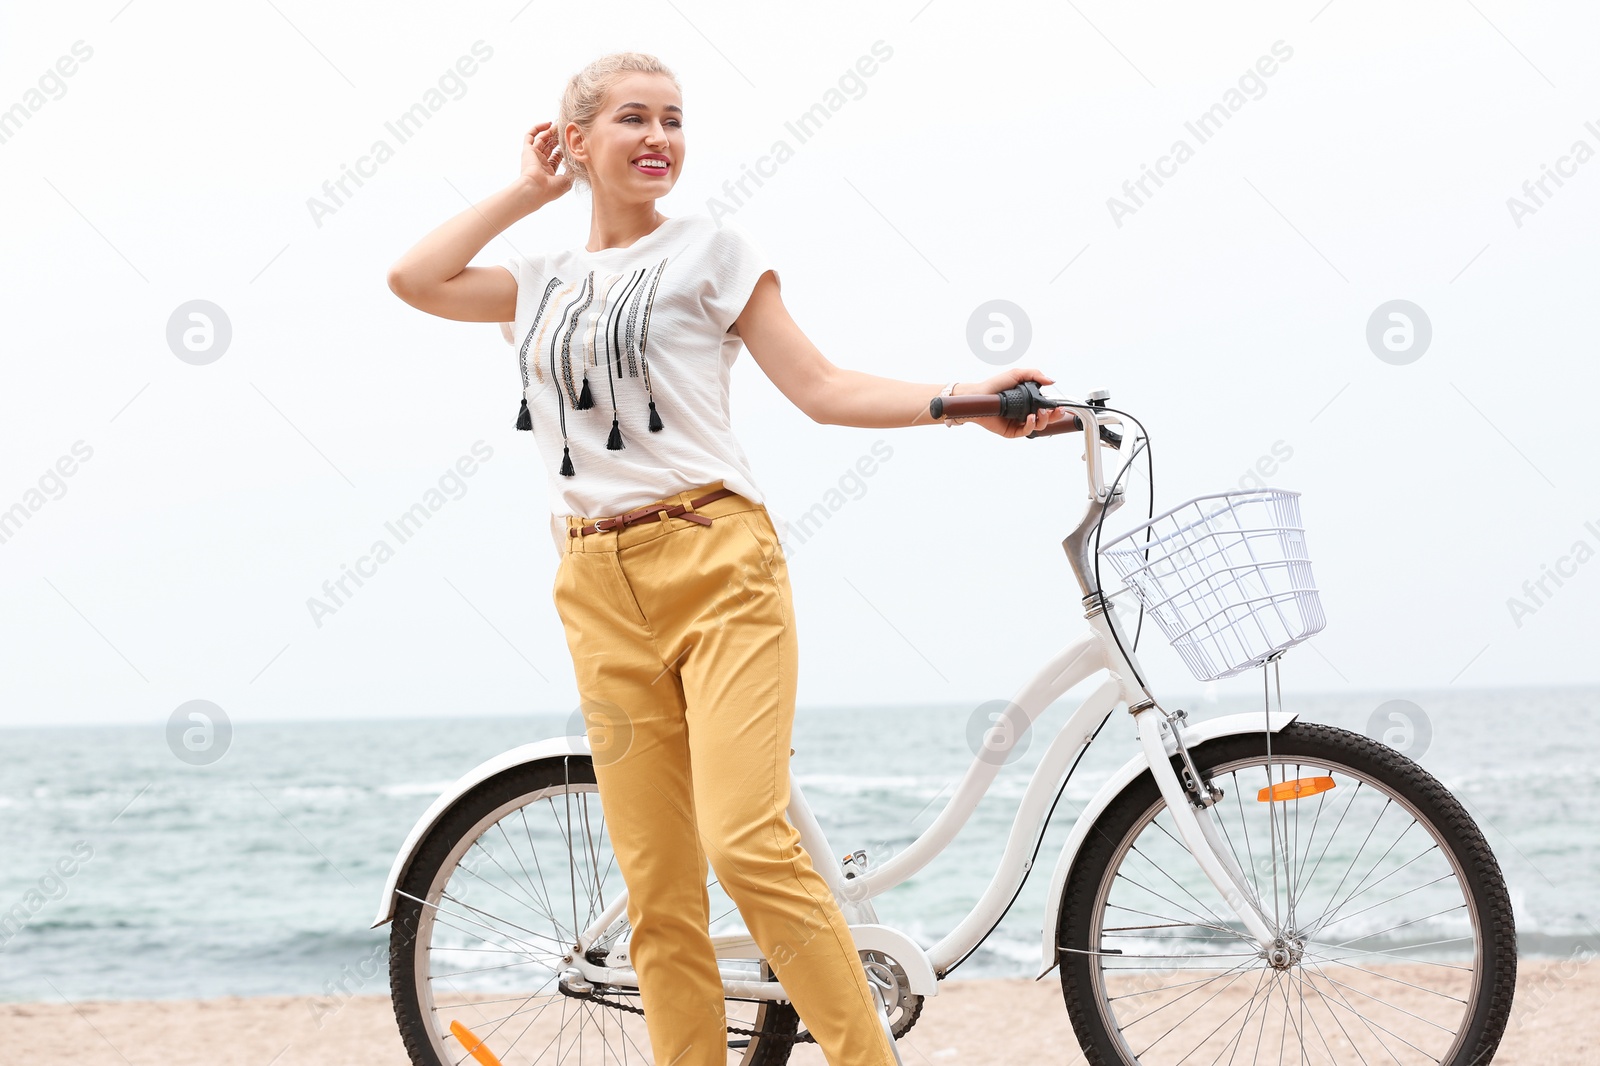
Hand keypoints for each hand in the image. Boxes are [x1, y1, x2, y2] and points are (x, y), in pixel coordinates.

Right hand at [518, 120, 573, 205]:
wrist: (535, 189)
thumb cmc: (551, 189)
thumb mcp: (567, 180)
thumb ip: (572, 170)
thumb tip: (578, 160)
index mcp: (549, 171)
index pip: (557, 156)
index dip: (564, 148)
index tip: (571, 141)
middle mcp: (540, 163)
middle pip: (550, 146)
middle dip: (558, 137)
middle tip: (566, 129)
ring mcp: (533, 156)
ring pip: (542, 139)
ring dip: (551, 131)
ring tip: (559, 125)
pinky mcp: (527, 150)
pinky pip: (530, 135)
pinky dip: (537, 128)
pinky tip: (548, 124)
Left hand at [954, 367, 1075, 437]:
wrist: (979, 395)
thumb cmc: (995, 385)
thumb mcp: (1017, 374)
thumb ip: (1034, 375)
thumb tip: (1051, 381)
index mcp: (1029, 402)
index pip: (1047, 407)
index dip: (1055, 408)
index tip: (1060, 406)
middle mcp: (1025, 413)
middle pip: (1046, 419)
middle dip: (1054, 416)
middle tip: (1056, 411)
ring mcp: (1019, 423)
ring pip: (1038, 427)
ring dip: (1044, 420)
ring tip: (1040, 412)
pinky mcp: (1012, 431)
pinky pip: (1026, 432)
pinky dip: (1031, 425)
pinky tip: (1030, 417)